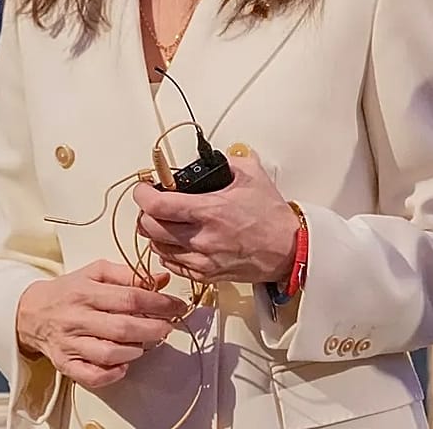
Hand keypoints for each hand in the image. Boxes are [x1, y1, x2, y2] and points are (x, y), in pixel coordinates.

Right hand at [15, 260, 188, 388]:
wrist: (31, 311)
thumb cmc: (69, 291)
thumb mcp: (96, 272)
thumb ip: (129, 274)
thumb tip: (161, 279)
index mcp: (86, 292)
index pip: (130, 298)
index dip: (159, 304)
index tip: (177, 306)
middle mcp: (77, 318)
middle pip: (122, 328)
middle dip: (153, 329)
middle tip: (167, 327)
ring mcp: (70, 343)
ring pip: (108, 354)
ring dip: (135, 351)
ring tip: (145, 343)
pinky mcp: (65, 363)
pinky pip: (91, 376)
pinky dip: (112, 374)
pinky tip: (124, 364)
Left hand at [132, 150, 300, 284]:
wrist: (289, 249)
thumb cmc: (272, 216)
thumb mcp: (252, 175)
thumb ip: (227, 161)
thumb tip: (211, 158)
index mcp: (210, 210)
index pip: (157, 205)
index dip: (142, 194)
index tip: (143, 188)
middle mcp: (201, 238)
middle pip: (150, 228)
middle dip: (147, 212)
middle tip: (153, 204)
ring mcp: (202, 259)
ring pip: (157, 248)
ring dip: (156, 234)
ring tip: (166, 223)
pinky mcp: (205, 275)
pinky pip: (172, 265)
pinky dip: (168, 252)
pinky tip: (177, 242)